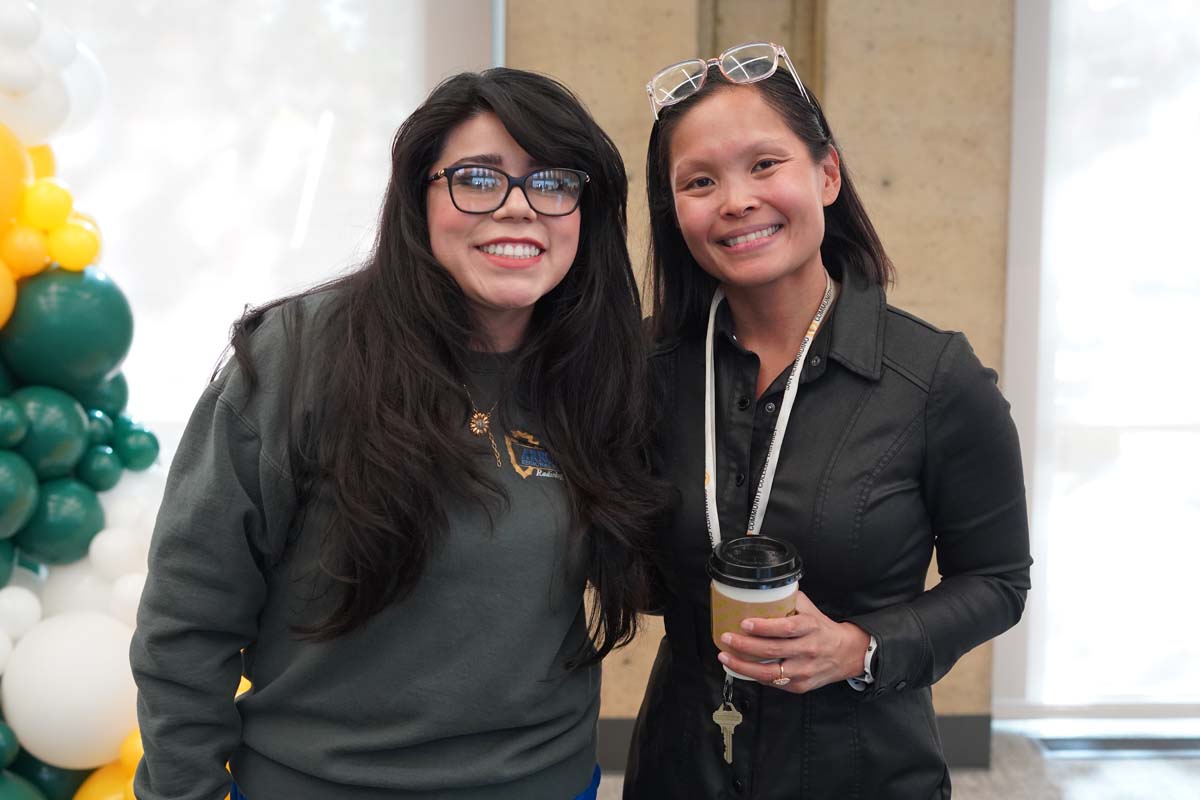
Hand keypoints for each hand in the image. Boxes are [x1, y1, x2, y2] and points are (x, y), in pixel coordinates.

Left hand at [716, 591, 869, 693]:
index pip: (786, 628)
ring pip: (769, 672)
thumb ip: (788, 599)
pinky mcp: (800, 686)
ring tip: (726, 656)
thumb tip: (761, 590)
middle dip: (745, 645)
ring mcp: (804, 670)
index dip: (764, 627)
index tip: (745, 623)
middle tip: (727, 637)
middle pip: (773, 650)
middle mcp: (808, 649)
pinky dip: (754, 676)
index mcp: (810, 627)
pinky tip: (741, 668)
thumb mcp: (810, 610)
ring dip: (744, 665)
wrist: (847, 654)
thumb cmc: (822, 629)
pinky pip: (773, 683)